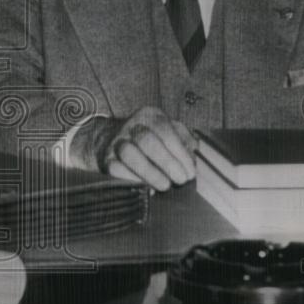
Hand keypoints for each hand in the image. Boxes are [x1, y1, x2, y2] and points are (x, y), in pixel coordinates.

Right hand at [74, 107, 196, 190]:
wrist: (119, 142)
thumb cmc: (156, 141)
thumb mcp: (173, 134)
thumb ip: (187, 142)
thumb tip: (196, 157)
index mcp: (150, 115)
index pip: (163, 129)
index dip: (179, 152)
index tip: (191, 172)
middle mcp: (131, 126)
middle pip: (146, 140)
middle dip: (167, 163)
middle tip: (180, 180)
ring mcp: (117, 142)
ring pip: (129, 154)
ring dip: (150, 173)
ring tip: (165, 185)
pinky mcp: (107, 160)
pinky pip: (117, 170)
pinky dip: (134, 180)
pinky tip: (148, 187)